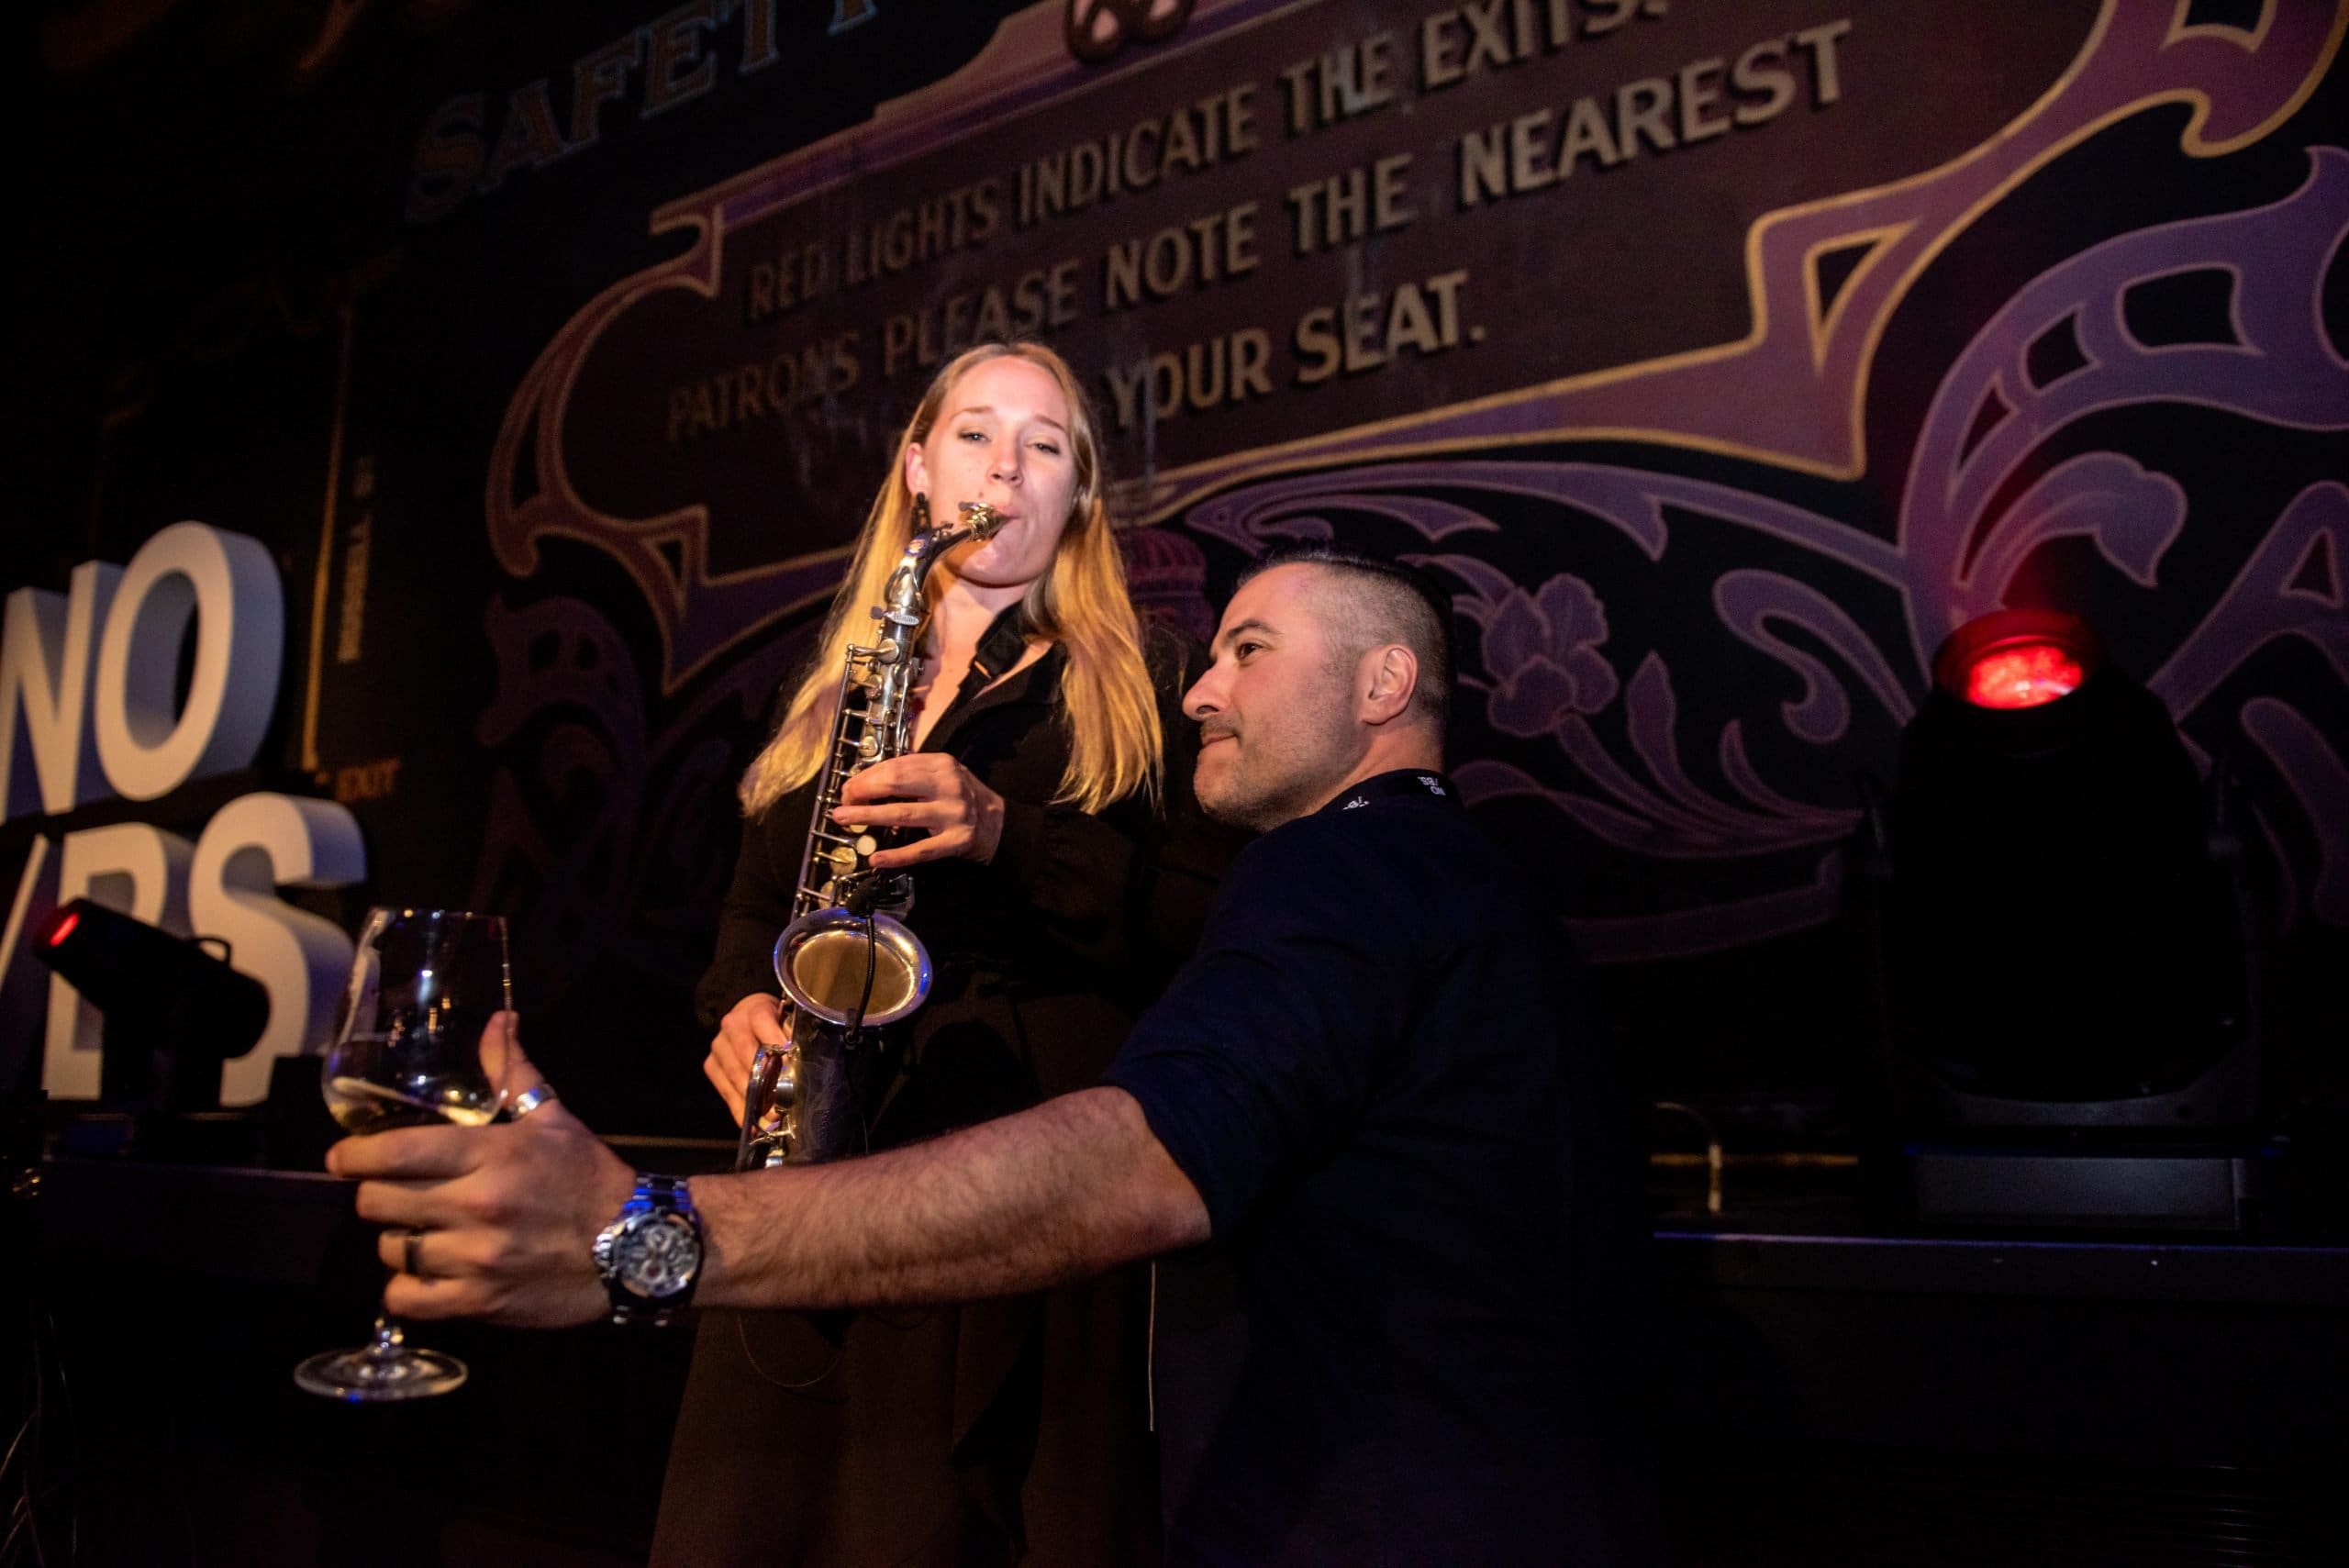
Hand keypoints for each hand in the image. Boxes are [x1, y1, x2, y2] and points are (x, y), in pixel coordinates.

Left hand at [327, 1012, 633, 1327]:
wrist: (638, 1246)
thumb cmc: (589, 1177)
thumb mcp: (554, 1118)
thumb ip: (512, 1072)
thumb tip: (498, 1020)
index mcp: (490, 1156)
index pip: (392, 1153)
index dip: (353, 1155)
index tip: (343, 1158)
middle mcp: (476, 1206)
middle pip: (377, 1203)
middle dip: (376, 1195)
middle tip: (393, 1193)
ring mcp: (475, 1259)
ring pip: (390, 1250)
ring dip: (399, 1240)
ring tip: (421, 1233)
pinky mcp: (480, 1302)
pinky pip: (406, 1299)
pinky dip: (407, 1288)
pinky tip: (426, 1274)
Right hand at [707, 992, 787, 1124]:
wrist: (745, 1016)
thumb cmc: (772, 1021)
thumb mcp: (786, 1018)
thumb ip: (794, 1035)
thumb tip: (806, 1062)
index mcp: (755, 1011)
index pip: (764, 1025)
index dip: (776, 1047)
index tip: (790, 1069)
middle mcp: (732, 1026)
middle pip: (746, 1057)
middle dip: (764, 1083)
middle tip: (780, 1105)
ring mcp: (719, 1046)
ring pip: (735, 1077)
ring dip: (753, 1100)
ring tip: (770, 1118)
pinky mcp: (711, 1065)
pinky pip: (725, 1091)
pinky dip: (740, 1109)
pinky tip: (752, 1122)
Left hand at [831, 753, 1006, 869]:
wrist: (999, 824)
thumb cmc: (962, 797)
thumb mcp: (943, 775)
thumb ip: (912, 774)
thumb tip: (866, 782)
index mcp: (942, 765)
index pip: (896, 766)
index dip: (867, 776)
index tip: (849, 787)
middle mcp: (949, 786)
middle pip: (897, 784)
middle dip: (864, 792)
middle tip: (842, 802)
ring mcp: (953, 814)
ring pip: (903, 814)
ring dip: (868, 817)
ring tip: (843, 819)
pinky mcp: (955, 841)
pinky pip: (920, 850)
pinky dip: (896, 855)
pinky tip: (876, 858)